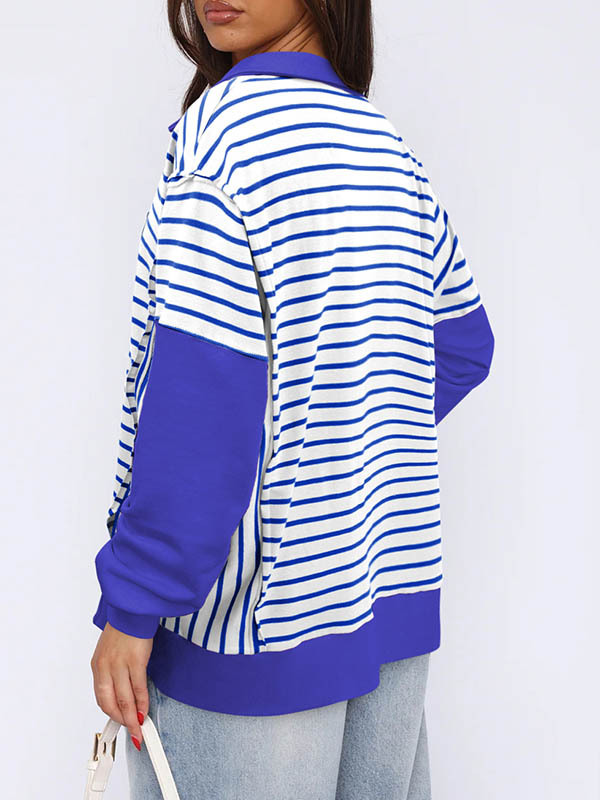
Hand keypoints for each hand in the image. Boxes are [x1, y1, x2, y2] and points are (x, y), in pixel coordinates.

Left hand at [90, 622, 153, 749]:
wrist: (132, 609)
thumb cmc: (124, 629)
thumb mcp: (111, 652)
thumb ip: (113, 672)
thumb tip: (123, 693)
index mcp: (98, 666)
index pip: (102, 698)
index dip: (112, 714)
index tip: (121, 723)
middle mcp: (105, 667)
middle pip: (111, 702)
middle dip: (123, 720)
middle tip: (133, 731)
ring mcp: (119, 664)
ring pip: (125, 699)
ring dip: (133, 716)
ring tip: (139, 727)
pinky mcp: (136, 660)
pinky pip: (138, 687)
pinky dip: (142, 701)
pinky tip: (146, 709)